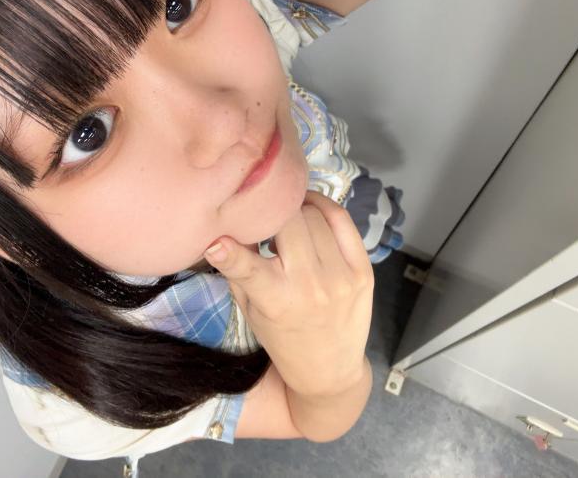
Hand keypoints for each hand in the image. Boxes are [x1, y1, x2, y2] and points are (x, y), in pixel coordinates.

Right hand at [203, 190, 374, 397]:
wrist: (330, 370)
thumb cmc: (281, 337)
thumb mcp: (250, 309)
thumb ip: (238, 269)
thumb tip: (229, 227)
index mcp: (276, 302)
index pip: (249, 269)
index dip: (229, 251)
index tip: (215, 240)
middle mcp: (310, 287)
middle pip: (287, 222)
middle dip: (273, 214)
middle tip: (267, 217)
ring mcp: (340, 277)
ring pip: (313, 215)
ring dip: (297, 210)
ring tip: (289, 221)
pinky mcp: (363, 270)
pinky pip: (341, 219)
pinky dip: (322, 207)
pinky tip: (310, 209)